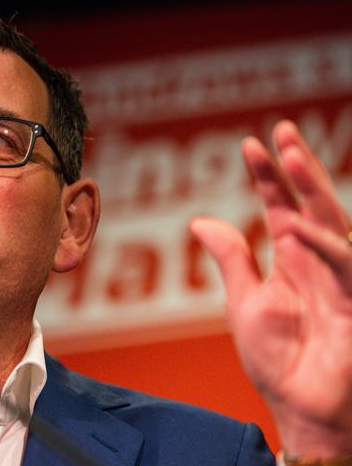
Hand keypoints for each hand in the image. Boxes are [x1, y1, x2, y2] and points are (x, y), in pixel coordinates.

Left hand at [190, 120, 351, 456]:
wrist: (301, 408)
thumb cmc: (277, 360)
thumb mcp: (245, 302)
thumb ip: (232, 259)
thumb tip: (199, 220)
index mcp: (290, 259)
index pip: (279, 206)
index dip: (267, 176)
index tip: (250, 144)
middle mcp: (316, 261)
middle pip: (308, 203)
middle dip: (297, 166)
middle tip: (283, 129)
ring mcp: (339, 278)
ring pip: (332, 222)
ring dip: (313, 187)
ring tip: (293, 153)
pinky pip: (345, 266)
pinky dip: (324, 244)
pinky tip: (297, 223)